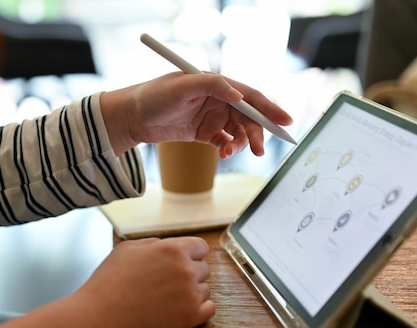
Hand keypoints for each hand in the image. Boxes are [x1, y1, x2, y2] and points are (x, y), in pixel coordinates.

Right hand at [76, 236, 214, 327]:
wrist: (101, 316)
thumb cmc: (109, 281)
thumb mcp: (128, 248)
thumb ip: (154, 244)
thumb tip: (167, 246)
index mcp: (173, 249)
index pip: (201, 247)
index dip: (190, 254)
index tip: (181, 262)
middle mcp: (186, 270)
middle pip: (204, 269)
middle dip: (189, 274)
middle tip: (166, 283)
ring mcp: (190, 295)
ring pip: (205, 289)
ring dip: (192, 292)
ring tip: (167, 298)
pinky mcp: (190, 318)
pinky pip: (209, 309)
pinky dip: (198, 309)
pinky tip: (179, 309)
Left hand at [101, 72, 292, 158]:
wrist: (131, 117)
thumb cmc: (153, 97)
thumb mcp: (180, 86)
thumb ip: (211, 85)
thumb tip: (237, 94)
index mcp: (216, 84)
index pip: (250, 95)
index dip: (269, 108)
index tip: (284, 121)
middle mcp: (218, 100)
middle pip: (248, 117)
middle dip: (256, 133)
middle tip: (257, 149)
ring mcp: (212, 117)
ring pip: (238, 132)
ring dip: (241, 143)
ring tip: (230, 153)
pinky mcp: (204, 133)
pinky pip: (225, 142)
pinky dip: (229, 149)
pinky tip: (223, 154)